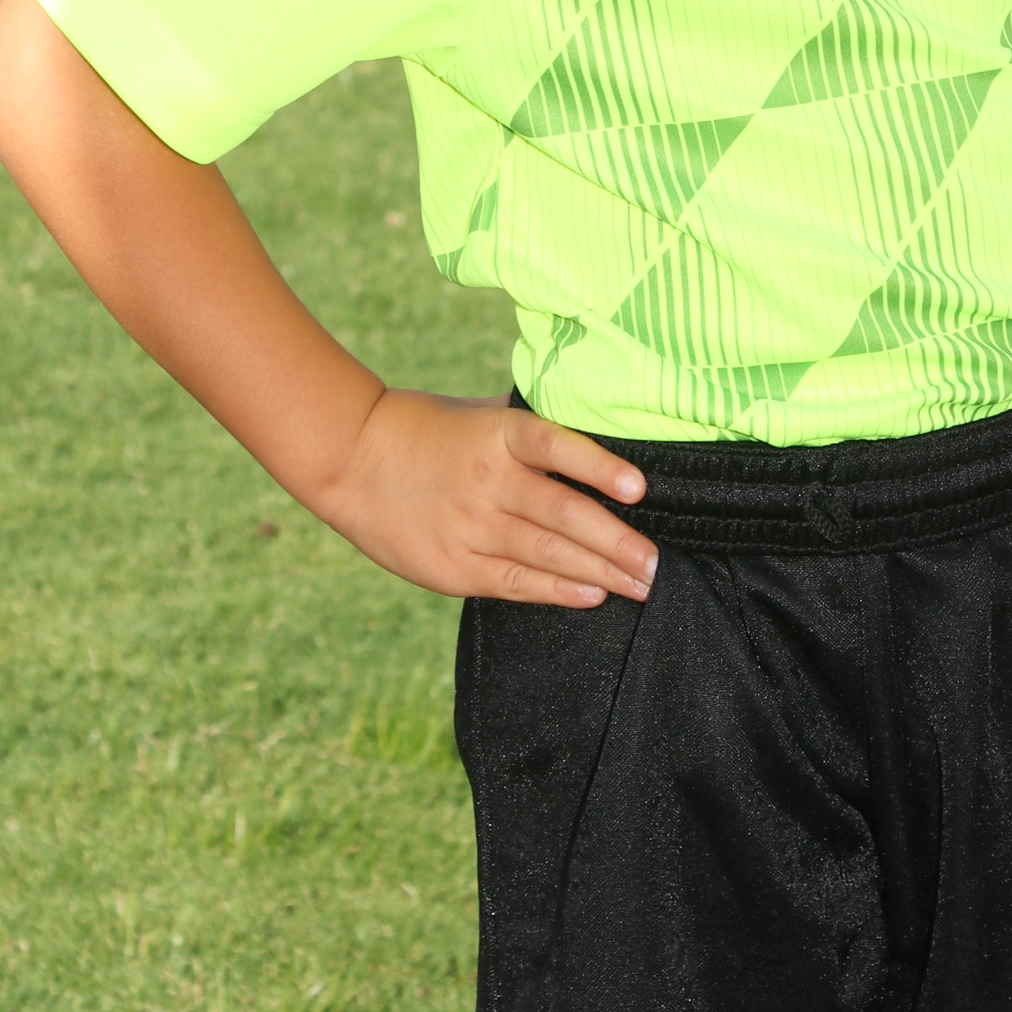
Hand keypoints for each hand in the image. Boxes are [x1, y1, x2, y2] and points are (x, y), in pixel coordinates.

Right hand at [318, 387, 657, 606]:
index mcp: (500, 434)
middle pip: (563, 515)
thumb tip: (597, 439)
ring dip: (601, 572)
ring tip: (642, 585)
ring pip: (547, 554)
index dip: (599, 467)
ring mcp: (471, 526)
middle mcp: (489, 480)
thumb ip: (532, 433)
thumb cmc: (432, 431)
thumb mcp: (483, 416)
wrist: (354, 459)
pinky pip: (515, 583)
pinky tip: (591, 595)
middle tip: (657, 564)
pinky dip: (557, 590)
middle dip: (618, 543)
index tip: (639, 489)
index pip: (558, 447)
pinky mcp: (454, 566)